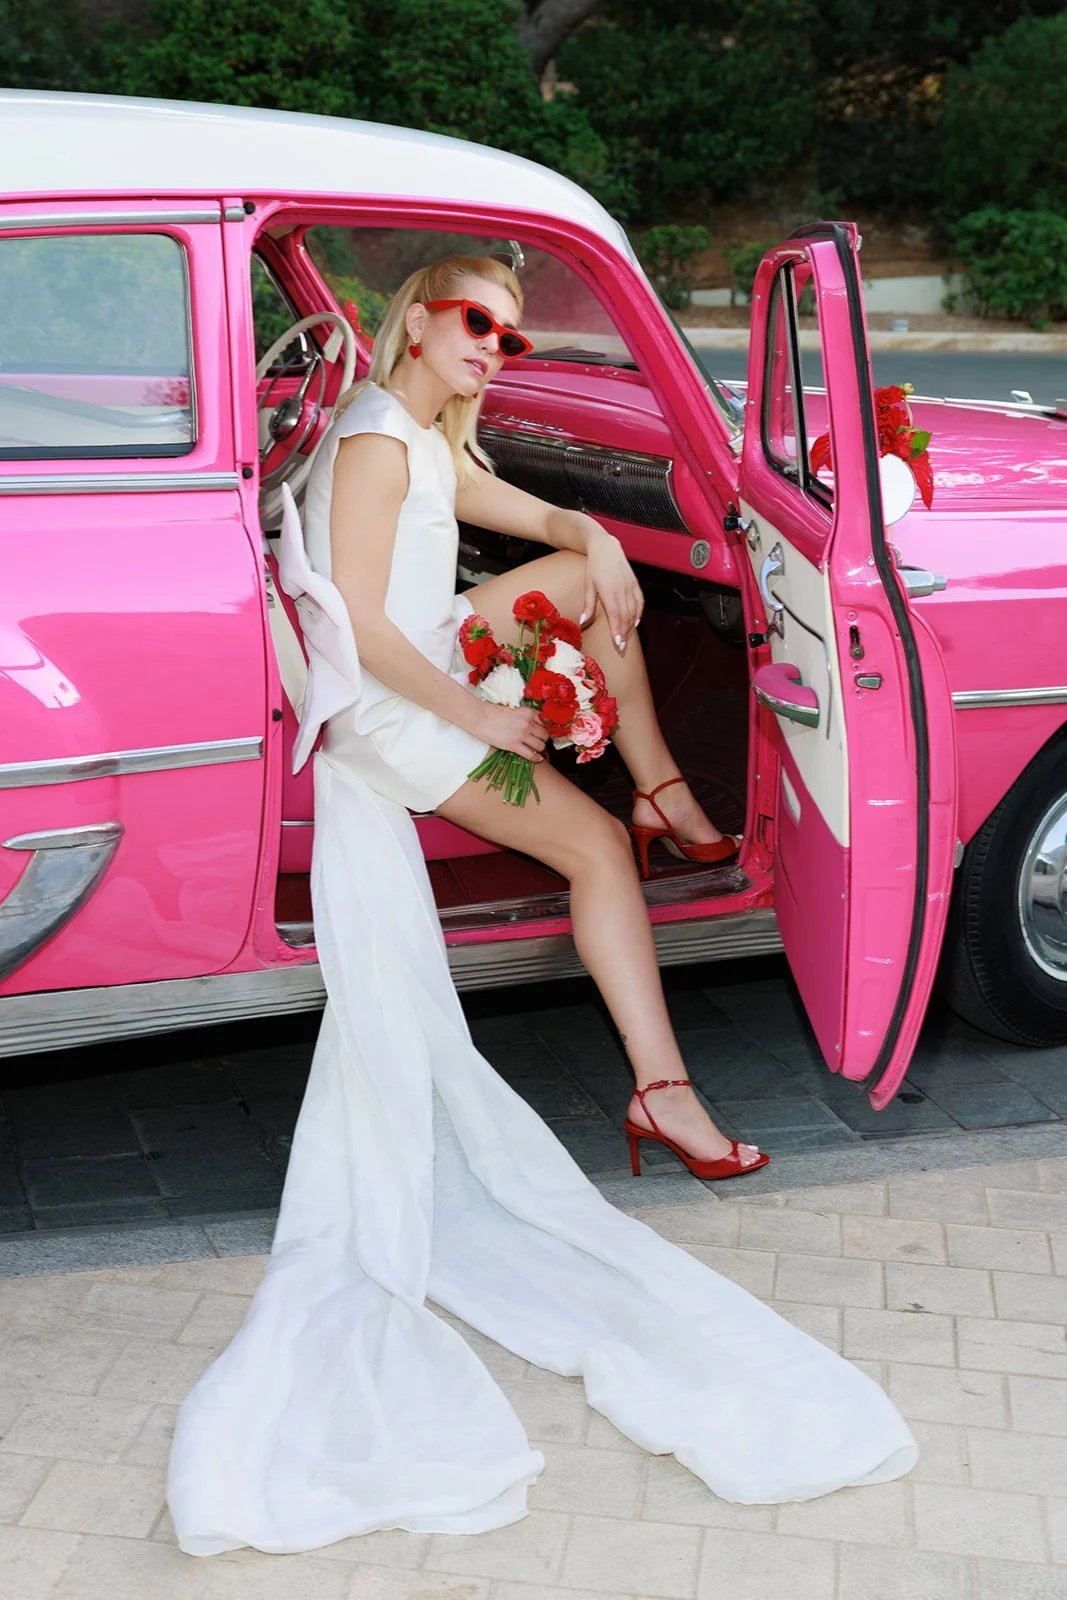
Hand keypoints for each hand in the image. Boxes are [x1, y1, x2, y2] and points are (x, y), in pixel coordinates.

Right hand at [472, 702, 548, 760]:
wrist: (480, 717)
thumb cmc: (492, 712)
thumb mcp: (513, 709)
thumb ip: (525, 716)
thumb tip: (532, 723)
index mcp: (528, 712)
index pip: (545, 722)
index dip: (545, 728)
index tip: (543, 732)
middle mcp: (528, 723)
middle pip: (545, 735)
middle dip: (543, 739)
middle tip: (538, 741)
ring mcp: (522, 735)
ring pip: (541, 745)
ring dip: (539, 748)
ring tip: (535, 749)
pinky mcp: (514, 746)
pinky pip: (531, 755)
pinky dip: (535, 758)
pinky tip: (537, 759)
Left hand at [580, 529, 643, 651]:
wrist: (606, 547)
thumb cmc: (594, 566)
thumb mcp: (588, 585)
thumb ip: (588, 605)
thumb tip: (583, 622)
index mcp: (609, 590)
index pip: (616, 615)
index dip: (618, 630)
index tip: (618, 643)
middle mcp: (622, 589)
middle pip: (626, 615)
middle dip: (624, 632)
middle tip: (622, 647)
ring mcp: (630, 586)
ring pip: (634, 610)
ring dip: (631, 625)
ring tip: (627, 638)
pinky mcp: (635, 583)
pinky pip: (640, 601)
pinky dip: (638, 613)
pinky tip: (635, 622)